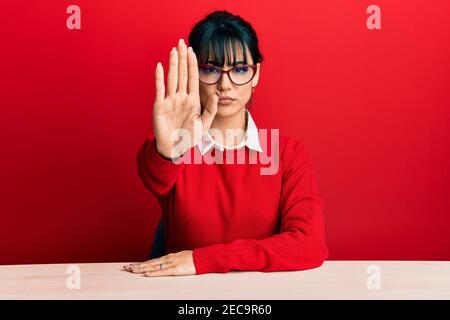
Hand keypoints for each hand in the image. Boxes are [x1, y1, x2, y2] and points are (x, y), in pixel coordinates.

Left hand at [122, 250, 195, 276]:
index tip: (132, 265)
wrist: (202, 258)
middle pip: (149, 263)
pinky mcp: (175, 269)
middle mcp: (167, 259)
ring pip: (153, 266)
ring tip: (132, 270)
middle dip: (137, 265)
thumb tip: (167, 263)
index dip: (141, 263)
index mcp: (168, 257)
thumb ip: (172, 260)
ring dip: (142, 268)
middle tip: (126, 268)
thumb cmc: (193, 259)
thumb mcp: (180, 258)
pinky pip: (162, 272)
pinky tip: (146, 274)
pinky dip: (153, 273)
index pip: (151, 261)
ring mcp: (170, 263)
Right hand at [153, 39, 218, 158]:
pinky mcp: (160, 105)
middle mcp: (181, 97)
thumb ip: (210, 109)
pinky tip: (160, 66)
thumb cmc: (189, 137)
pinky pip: (160, 88)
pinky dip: (159, 77)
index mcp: (192, 100)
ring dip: (173, 63)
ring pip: (172, 77)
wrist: (174, 148)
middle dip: (182, 58)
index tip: (193, 51)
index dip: (193, 64)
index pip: (193, 77)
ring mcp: (170, 100)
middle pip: (182, 73)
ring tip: (173, 50)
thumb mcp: (204, 124)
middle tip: (182, 42)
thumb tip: (216, 94)